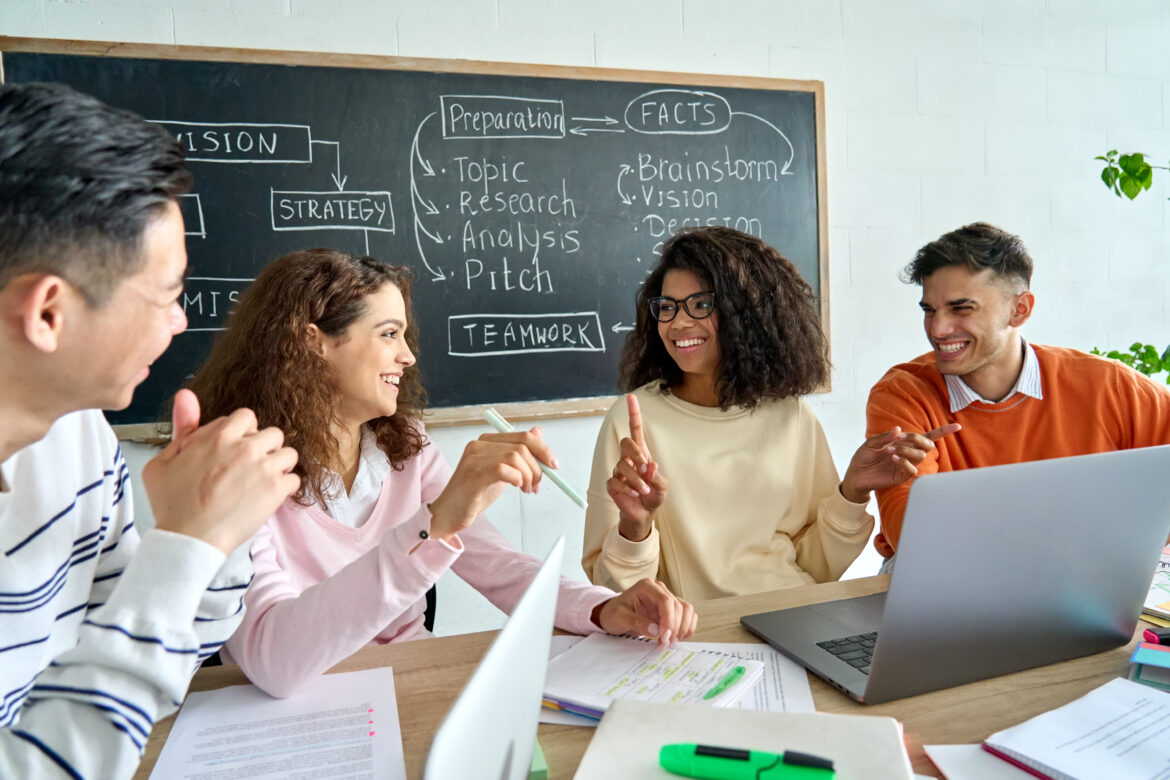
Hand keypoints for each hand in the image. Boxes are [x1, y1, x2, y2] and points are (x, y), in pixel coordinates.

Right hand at [142, 390, 299, 553]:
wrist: (187, 540)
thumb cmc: (172, 504)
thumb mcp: (163, 461)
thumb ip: (182, 427)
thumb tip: (186, 394)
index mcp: (220, 436)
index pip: (246, 416)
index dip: (242, 432)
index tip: (234, 449)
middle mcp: (245, 448)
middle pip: (273, 433)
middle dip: (264, 447)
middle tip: (250, 467)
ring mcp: (263, 469)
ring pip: (289, 453)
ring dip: (278, 465)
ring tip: (262, 480)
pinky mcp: (275, 491)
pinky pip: (295, 479)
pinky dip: (285, 488)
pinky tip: (269, 496)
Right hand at [428, 427, 556, 541]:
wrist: (450, 514)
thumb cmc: (475, 494)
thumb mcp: (502, 471)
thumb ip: (517, 453)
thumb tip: (538, 432)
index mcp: (487, 441)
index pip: (522, 436)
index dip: (543, 450)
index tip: (553, 465)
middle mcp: (479, 445)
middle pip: (522, 446)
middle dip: (537, 467)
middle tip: (536, 485)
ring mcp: (474, 458)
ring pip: (515, 457)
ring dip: (528, 476)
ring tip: (526, 489)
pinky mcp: (473, 474)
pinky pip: (504, 470)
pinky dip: (516, 479)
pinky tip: (516, 487)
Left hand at [593, 578, 696, 647]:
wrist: (613, 614)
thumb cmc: (614, 613)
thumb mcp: (618, 617)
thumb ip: (636, 622)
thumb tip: (656, 630)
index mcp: (646, 587)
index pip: (665, 600)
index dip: (669, 619)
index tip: (664, 636)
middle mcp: (659, 590)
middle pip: (678, 606)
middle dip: (674, 628)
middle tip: (664, 643)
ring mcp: (667, 598)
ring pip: (687, 610)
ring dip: (682, 628)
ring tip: (669, 642)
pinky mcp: (672, 609)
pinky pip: (687, 616)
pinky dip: (686, 628)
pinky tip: (675, 637)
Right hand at [606, 395, 667, 541]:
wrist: (643, 513)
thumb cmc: (653, 495)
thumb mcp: (662, 486)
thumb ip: (657, 476)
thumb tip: (650, 466)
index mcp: (641, 454)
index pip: (636, 429)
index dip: (633, 414)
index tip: (631, 397)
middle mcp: (628, 459)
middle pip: (625, 443)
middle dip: (636, 454)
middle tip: (645, 469)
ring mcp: (619, 471)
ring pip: (622, 465)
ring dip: (635, 479)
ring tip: (644, 490)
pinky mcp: (612, 484)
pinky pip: (615, 481)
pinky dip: (626, 488)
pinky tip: (634, 493)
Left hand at [839, 424, 961, 501]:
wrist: (856, 474)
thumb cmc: (865, 457)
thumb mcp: (872, 443)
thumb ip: (885, 437)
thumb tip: (898, 430)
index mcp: (905, 443)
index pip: (928, 437)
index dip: (943, 432)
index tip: (957, 426)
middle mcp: (909, 453)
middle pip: (928, 445)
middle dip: (917, 439)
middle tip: (900, 437)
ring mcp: (907, 465)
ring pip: (921, 456)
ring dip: (907, 450)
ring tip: (890, 450)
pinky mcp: (902, 476)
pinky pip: (912, 469)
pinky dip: (905, 461)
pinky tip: (893, 458)